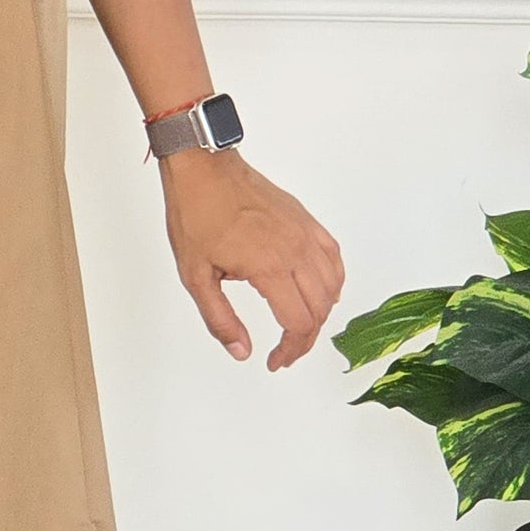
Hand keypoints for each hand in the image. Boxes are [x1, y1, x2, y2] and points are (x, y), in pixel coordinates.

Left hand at [159, 151, 344, 370]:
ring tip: (299, 325)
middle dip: (305, 339)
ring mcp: (304, 233)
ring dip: (321, 312)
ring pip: (332, 285)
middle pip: (320, 309)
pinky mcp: (305, 220)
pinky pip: (333, 256)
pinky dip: (333, 281)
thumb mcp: (196, 276)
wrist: (204, 169)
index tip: (275, 361)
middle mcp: (294, 251)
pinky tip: (321, 290)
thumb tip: (242, 351)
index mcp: (268, 267)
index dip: (290, 350)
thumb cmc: (196, 214)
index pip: (298, 323)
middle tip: (284, 351)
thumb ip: (220, 319)